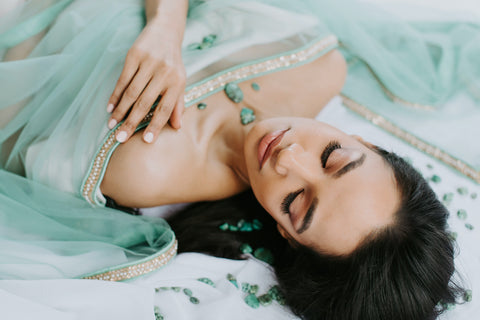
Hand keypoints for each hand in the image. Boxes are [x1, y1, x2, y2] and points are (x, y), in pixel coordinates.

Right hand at [107, 22, 185, 143]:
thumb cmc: (173, 63)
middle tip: (120, 138)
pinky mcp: (135, 55)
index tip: (146, 141)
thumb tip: (177, 127)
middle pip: (145, 102)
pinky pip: (123, 79)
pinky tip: (109, 107)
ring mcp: (149, 63)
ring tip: (112, 125)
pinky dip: (115, 94)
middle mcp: (164, 73)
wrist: (166, 31)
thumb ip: (178, 104)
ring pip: (131, 92)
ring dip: (120, 110)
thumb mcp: (180, 82)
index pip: (166, 108)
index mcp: (177, 82)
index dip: (156, 125)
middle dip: (132, 122)